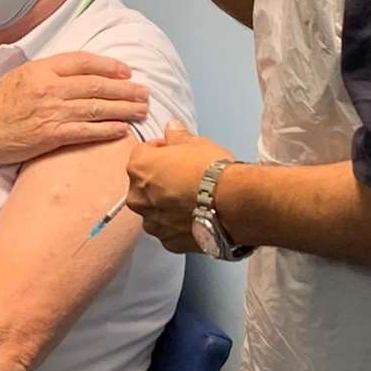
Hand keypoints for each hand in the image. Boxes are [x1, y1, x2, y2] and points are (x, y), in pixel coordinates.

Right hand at [0, 52, 148, 164]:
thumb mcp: (20, 75)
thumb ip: (48, 71)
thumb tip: (77, 71)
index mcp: (42, 69)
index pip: (84, 62)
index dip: (109, 66)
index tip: (127, 71)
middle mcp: (50, 88)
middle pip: (97, 86)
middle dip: (125, 89)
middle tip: (144, 93)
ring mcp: (52, 112)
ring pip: (97, 108)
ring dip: (123, 109)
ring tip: (141, 110)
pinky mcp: (52, 136)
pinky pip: (87, 131)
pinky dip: (107, 130)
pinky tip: (122, 130)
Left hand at [127, 124, 233, 252]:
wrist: (232, 204)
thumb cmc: (212, 171)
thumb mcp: (196, 143)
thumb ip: (177, 136)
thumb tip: (172, 129)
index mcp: (139, 167)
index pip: (142, 152)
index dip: (161, 150)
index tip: (175, 153)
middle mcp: (138, 197)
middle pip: (145, 184)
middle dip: (160, 180)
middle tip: (185, 177)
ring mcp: (152, 222)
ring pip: (155, 210)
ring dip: (167, 204)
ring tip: (193, 199)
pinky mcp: (168, 242)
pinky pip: (169, 230)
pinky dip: (178, 224)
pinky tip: (196, 216)